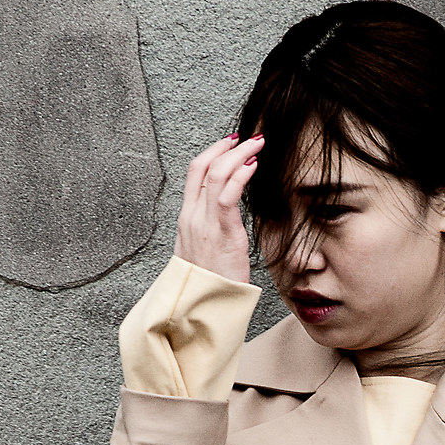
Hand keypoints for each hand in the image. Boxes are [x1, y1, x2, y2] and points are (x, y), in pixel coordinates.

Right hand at [174, 135, 261, 285]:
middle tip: (249, 137)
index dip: (212, 153)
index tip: (230, 143)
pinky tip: (254, 166)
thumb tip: (226, 221)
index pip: (194, 173)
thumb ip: (212, 232)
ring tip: (257, 144)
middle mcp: (192, 216)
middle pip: (203, 166)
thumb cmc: (210, 285)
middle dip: (226, 146)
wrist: (203, 308)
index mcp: (187, 219)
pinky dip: (241, 175)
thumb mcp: (206, 253)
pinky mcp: (222, 233)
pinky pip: (228, 195)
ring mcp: (204, 223)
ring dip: (239, 154)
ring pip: (215, 174)